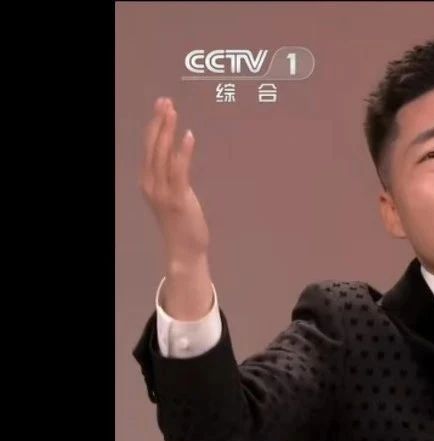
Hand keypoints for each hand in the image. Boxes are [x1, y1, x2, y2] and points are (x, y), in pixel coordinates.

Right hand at [140, 97, 214, 319]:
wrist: (184, 249)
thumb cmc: (181, 222)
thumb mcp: (172, 195)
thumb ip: (171, 177)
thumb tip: (177, 156)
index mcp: (147, 181)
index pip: (149, 148)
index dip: (154, 126)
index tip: (162, 106)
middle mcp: (150, 184)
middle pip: (152, 146)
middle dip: (158, 122)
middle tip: (165, 101)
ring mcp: (162, 192)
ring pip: (162, 154)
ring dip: (167, 131)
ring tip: (173, 111)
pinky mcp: (178, 199)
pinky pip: (179, 170)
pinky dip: (183, 151)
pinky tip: (188, 135)